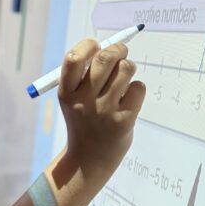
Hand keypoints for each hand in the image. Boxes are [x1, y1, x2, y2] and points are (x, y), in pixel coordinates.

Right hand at [58, 37, 145, 182]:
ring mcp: (104, 112)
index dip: (89, 45)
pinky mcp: (123, 121)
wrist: (89, 160)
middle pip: (105, 59)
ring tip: (124, 80)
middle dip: (117, 50)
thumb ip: (86, 75)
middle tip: (120, 53)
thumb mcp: (74, 100)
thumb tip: (110, 45)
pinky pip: (138, 88)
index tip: (96, 46)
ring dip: (128, 69)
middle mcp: (83, 102)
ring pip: (126, 70)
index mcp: (66, 93)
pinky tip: (128, 100)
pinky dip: (136, 89)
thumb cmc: (85, 121)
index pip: (75, 58)